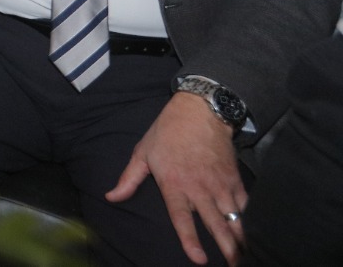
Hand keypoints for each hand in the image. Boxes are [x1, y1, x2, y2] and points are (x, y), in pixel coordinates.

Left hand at [106, 92, 245, 264]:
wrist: (199, 111)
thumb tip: (111, 197)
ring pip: (234, 219)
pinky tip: (252, 234)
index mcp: (175, 184)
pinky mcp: (235, 179)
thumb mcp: (142, 153)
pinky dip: (249, 221)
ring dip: (241, 240)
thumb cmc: (167, 132)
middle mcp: (200, 188)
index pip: (182, 218)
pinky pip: (245, 205)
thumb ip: (128, 179)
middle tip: (234, 266)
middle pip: (216, 225)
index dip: (191, 240)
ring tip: (245, 257)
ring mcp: (220, 184)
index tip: (199, 260)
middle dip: (227, 249)